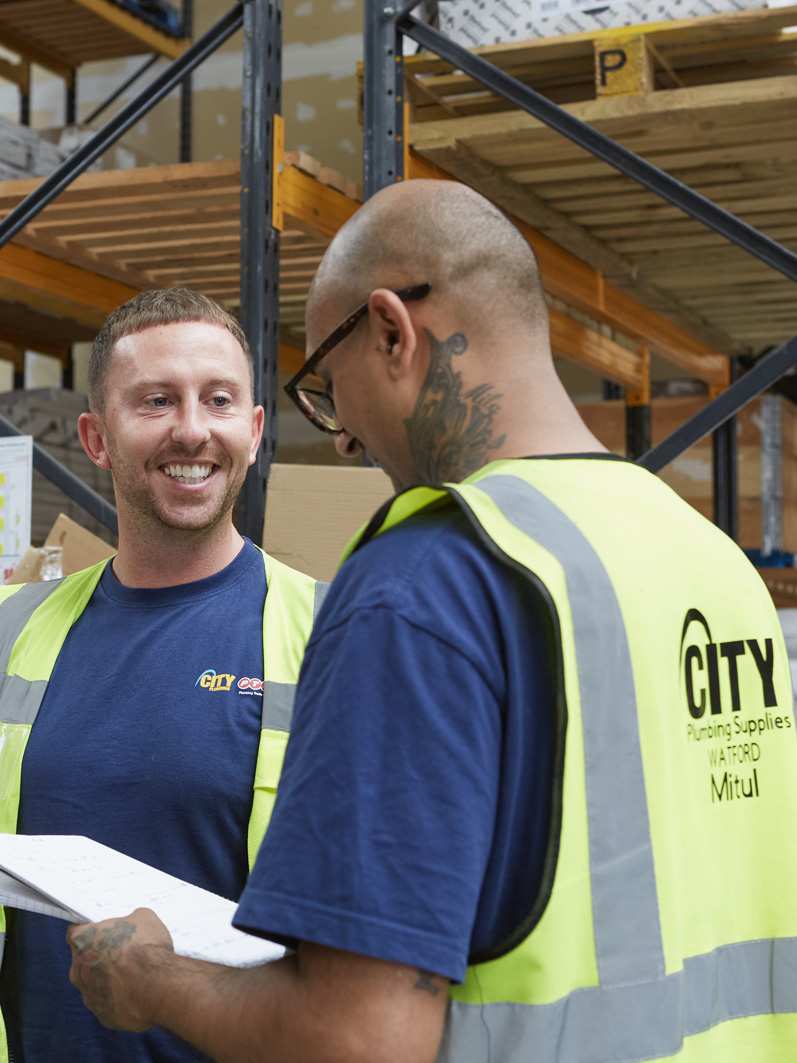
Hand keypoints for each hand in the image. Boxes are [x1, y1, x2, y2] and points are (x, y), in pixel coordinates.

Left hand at [67, 908, 174, 1030]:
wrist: (157, 986)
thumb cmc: (146, 948)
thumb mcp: (145, 917)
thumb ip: (130, 920)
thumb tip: (133, 925)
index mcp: (82, 940)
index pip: (77, 932)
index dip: (93, 931)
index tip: (108, 932)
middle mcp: (77, 970)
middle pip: (85, 960)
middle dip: (101, 957)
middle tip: (124, 952)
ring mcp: (88, 997)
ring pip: (95, 985)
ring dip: (110, 980)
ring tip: (136, 975)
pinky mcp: (103, 1017)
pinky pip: (109, 1004)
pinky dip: (120, 999)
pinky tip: (138, 992)